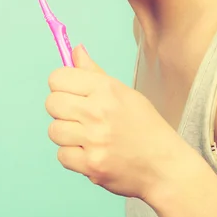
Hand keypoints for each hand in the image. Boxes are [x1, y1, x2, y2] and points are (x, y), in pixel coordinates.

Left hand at [45, 44, 192, 200]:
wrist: (164, 166)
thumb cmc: (145, 127)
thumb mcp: (124, 93)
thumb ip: (94, 73)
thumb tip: (75, 50)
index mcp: (107, 89)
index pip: (58, 78)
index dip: (60, 85)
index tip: (70, 93)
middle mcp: (98, 112)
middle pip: (51, 103)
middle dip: (60, 110)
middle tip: (78, 118)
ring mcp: (94, 140)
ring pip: (54, 131)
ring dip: (66, 135)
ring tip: (86, 137)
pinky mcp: (91, 165)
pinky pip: (61, 156)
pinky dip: (72, 157)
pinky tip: (90, 153)